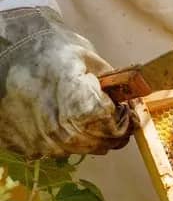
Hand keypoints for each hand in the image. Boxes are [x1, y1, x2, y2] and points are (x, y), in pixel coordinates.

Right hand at [0, 7, 129, 156]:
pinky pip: (55, 151)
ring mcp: (39, 141)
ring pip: (79, 150)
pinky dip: (63, 139)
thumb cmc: (50, 49)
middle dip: (112, 130)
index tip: (125, 110)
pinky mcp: (23, 146)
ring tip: (83, 114)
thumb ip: (113, 84)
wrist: (6, 51)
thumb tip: (131, 100)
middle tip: (111, 115)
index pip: (112, 128)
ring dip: (89, 137)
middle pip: (100, 143)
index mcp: (77, 104)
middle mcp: (57, 129)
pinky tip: (59, 118)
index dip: (123, 120)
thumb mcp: (89, 59)